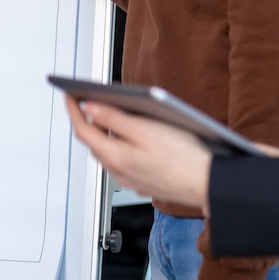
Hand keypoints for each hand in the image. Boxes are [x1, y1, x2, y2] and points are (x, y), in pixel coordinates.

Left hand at [65, 97, 212, 210]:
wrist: (210, 186)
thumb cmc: (183, 158)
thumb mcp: (145, 129)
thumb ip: (113, 118)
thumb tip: (88, 107)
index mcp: (114, 156)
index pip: (83, 129)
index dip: (73, 109)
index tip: (69, 94)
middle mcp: (118, 171)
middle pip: (93, 142)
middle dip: (86, 120)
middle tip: (82, 102)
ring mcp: (131, 179)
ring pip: (108, 153)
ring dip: (103, 134)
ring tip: (103, 116)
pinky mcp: (144, 182)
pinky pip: (123, 161)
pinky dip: (119, 146)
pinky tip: (129, 138)